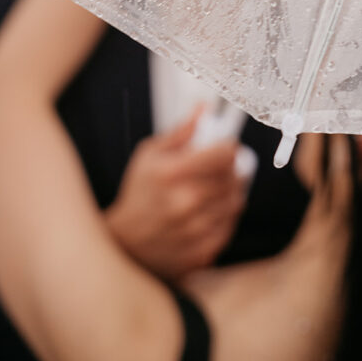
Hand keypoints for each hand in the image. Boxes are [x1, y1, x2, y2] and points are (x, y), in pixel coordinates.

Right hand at [104, 112, 245, 281]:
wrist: (125, 243)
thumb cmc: (138, 194)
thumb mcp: (149, 155)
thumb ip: (181, 132)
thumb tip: (203, 108)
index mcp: (172, 174)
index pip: (224, 154)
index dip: (229, 147)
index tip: (226, 148)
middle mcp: (185, 202)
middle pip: (234, 177)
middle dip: (232, 169)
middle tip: (222, 168)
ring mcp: (195, 230)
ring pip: (236, 201)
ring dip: (231, 192)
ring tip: (214, 190)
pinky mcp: (202, 252)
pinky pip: (230, 226)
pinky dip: (225, 217)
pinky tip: (210, 212)